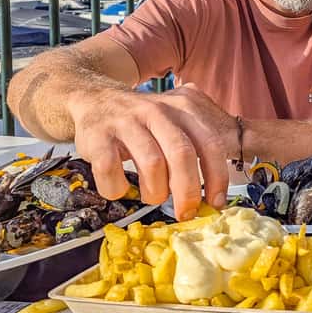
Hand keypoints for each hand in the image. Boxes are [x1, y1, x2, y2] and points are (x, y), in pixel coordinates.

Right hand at [68, 83, 237, 220]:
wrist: (94, 100)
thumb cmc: (142, 122)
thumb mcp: (175, 120)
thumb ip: (198, 145)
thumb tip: (215, 193)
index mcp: (183, 108)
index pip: (210, 143)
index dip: (217, 177)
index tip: (215, 202)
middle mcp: (157, 111)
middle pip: (182, 154)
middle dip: (187, 191)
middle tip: (185, 212)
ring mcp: (126, 121)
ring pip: (151, 164)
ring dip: (154, 192)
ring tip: (152, 196)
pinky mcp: (98, 135)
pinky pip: (111, 169)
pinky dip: (117, 188)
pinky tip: (120, 188)